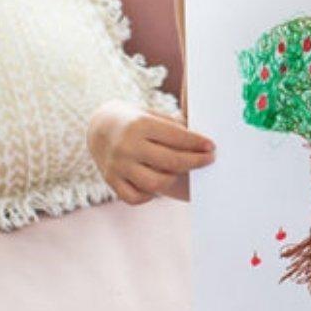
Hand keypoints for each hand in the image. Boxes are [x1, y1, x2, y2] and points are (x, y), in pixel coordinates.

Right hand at [86, 99, 215, 204]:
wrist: (99, 126)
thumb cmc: (135, 120)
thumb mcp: (152, 114)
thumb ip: (174, 127)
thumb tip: (201, 143)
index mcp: (139, 125)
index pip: (176, 137)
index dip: (197, 143)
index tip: (212, 147)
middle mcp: (127, 146)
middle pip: (170, 162)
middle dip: (195, 162)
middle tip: (209, 160)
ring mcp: (117, 166)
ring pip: (154, 184)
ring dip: (173, 179)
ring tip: (181, 170)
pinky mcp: (110, 181)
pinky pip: (135, 197)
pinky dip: (150, 194)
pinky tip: (158, 182)